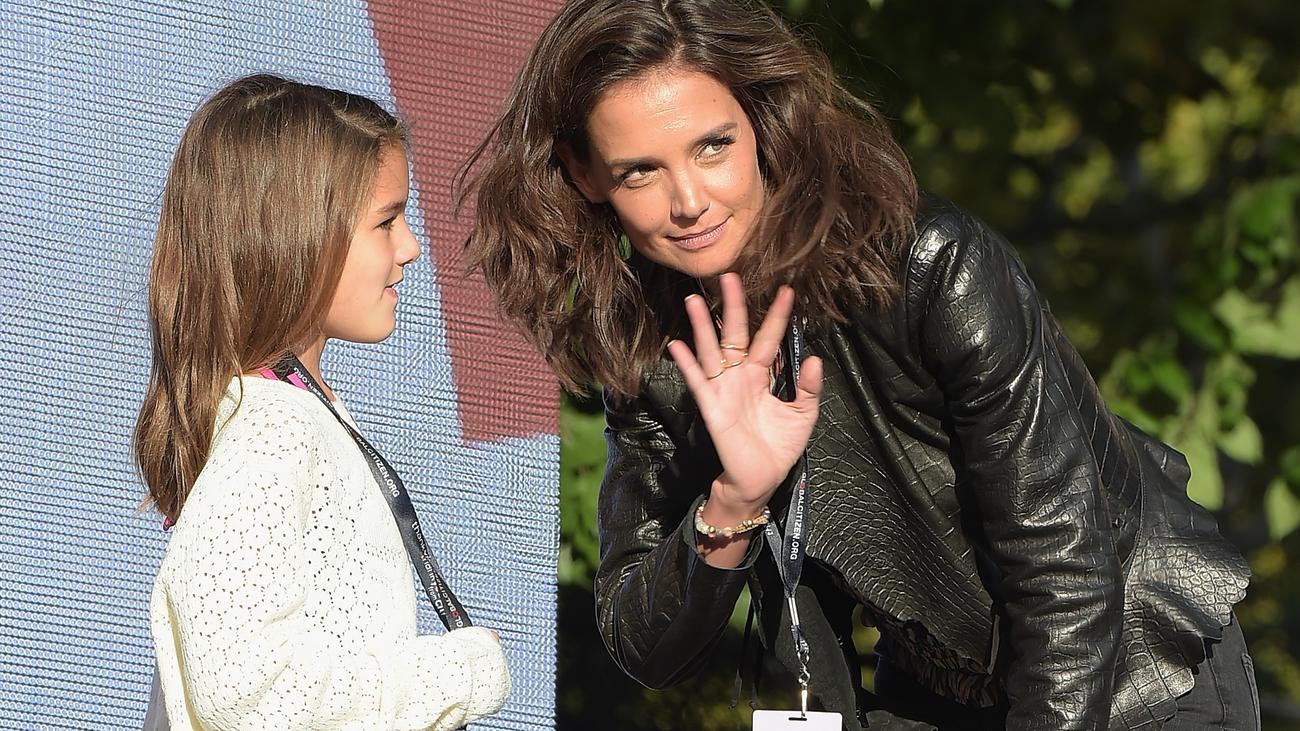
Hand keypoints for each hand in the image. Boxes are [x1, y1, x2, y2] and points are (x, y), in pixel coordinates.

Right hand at [667, 273, 821, 516]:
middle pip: (735, 334)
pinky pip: (698, 381)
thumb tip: (816, 359)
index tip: (787, 291)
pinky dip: (687, 363)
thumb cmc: (779, 448)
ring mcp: (723, 389)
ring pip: (711, 350)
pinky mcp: (712, 406)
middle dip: (734, 306)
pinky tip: (677, 344)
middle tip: (730, 277)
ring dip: (703, 326)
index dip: (778, 316)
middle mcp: (740, 377)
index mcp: (762, 376)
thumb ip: (809, 388)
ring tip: (695, 300)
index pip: (769, 338)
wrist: (760, 479)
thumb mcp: (803, 415)